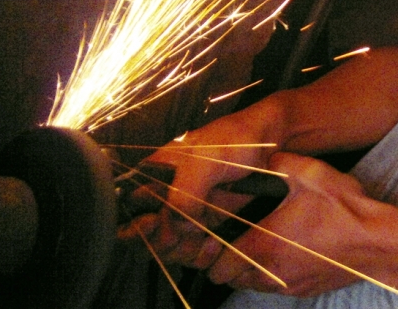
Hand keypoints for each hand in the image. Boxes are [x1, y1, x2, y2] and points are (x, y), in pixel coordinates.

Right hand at [119, 107, 282, 268]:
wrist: (269, 146)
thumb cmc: (235, 141)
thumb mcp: (207, 159)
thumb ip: (186, 189)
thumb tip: (177, 222)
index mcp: (153, 174)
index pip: (128, 208)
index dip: (133, 223)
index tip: (152, 223)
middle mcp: (165, 196)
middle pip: (145, 236)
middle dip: (161, 242)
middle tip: (181, 236)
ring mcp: (185, 213)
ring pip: (169, 248)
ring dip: (182, 251)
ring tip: (204, 240)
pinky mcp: (205, 225)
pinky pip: (193, 251)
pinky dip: (200, 255)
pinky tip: (214, 245)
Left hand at [206, 152, 385, 296]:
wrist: (379, 244)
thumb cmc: (346, 212)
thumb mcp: (311, 174)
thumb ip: (280, 163)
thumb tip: (266, 157)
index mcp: (264, 243)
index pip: (217, 265)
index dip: (210, 253)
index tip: (215, 238)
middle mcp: (271, 270)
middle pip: (228, 279)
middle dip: (224, 262)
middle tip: (232, 241)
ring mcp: (287, 284)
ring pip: (250, 285)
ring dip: (247, 270)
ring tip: (259, 246)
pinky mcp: (303, 290)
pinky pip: (275, 288)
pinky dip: (271, 275)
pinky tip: (285, 253)